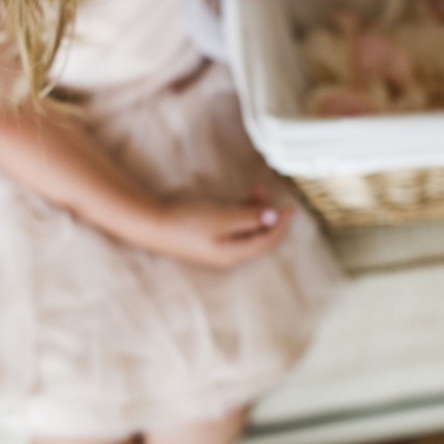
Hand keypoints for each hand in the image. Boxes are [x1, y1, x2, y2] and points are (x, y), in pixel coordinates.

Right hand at [148, 184, 294, 270]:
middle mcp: (228, 254)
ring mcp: (217, 247)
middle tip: (263, 189)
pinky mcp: (207, 237)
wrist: (152, 224)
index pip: (267, 241)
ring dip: (253, 210)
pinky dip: (239, 213)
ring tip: (254, 190)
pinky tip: (238, 200)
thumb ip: (250, 217)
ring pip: (245, 229)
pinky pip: (232, 227)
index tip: (291, 207)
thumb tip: (272, 218)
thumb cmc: (188, 220)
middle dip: (266, 213)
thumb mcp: (223, 216)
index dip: (281, 224)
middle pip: (258, 236)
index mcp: (235, 253)